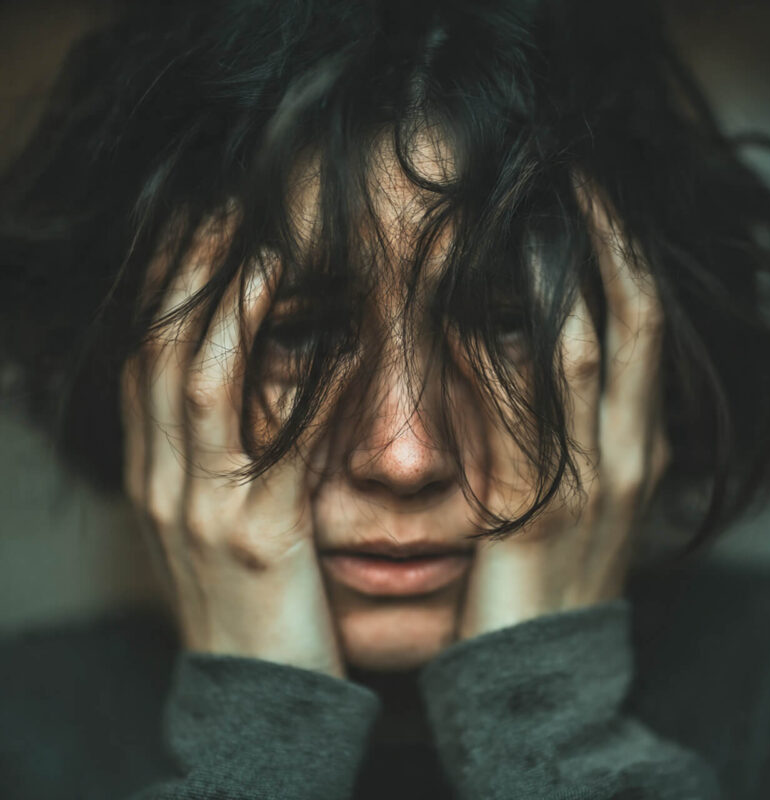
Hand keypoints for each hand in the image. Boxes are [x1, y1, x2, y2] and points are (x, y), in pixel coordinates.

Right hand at [121, 227, 344, 677]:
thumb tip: (273, 381)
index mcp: (158, 474)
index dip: (169, 288)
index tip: (196, 229)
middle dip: (185, 272)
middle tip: (216, 205)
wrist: (259, 696)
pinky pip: (262, 439)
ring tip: (254, 238)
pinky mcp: (251, 537)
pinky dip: (286, 377)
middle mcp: (164, 481)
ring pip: (195, 377)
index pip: (148, 359)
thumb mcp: (229, 519)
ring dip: (223, 300)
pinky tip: (314, 330)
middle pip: (160, 349)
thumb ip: (231, 457)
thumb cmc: (256, 599)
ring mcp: (198, 507)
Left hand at [458, 192, 668, 638]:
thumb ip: (566, 436)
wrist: (543, 680)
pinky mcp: (535, 512)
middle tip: (575, 172)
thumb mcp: (577, 501)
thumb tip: (531, 358)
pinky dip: (495, 355)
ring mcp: (589, 480)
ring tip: (532, 207)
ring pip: (583, 350)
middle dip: (606, 240)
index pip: (641, 327)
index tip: (595, 198)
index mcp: (636, 447)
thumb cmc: (549, 582)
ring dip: (558, 272)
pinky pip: (520, 415)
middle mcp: (626, 452)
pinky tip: (464, 306)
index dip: (624, 255)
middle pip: (630, 318)